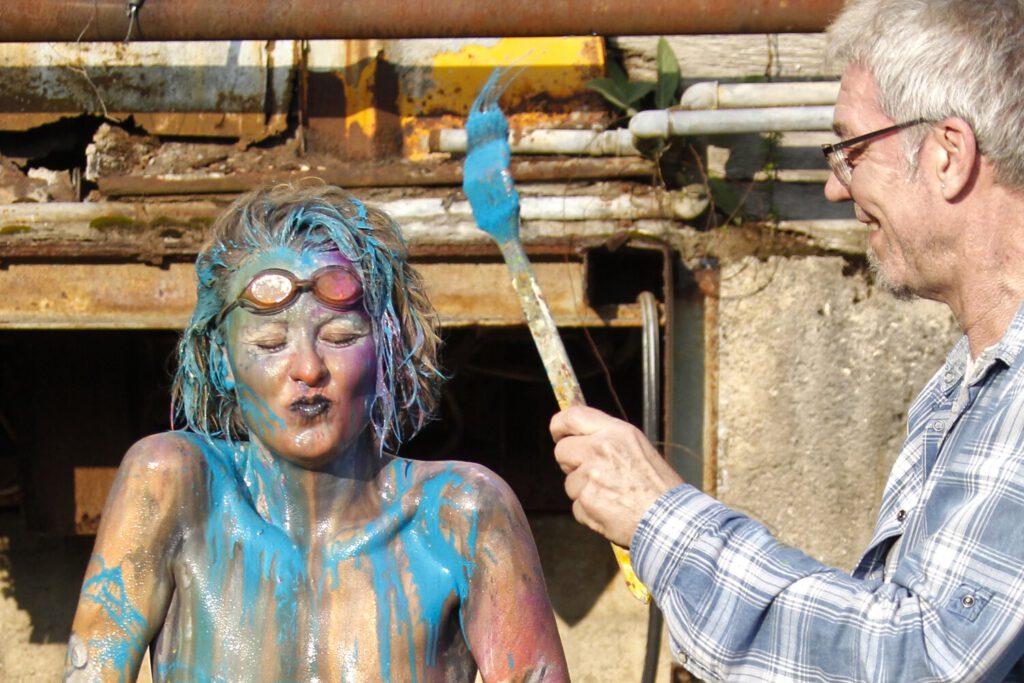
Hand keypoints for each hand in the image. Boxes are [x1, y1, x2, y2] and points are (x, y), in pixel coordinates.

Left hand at [550, 406, 683, 547]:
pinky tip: (611, 511)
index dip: (560, 425)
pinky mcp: (586, 501)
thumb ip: (608, 440)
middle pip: (562, 451)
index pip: (573, 416)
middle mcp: (600, 449)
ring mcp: (591, 475)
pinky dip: (589, 512)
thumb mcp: (638, 448)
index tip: (558, 433)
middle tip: (593, 474)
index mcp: (615, 432)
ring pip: (570, 483)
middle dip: (571, 464)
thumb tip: (581, 440)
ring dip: (584, 491)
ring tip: (613, 497)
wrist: (671, 519)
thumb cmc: (659, 486)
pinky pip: (576, 506)